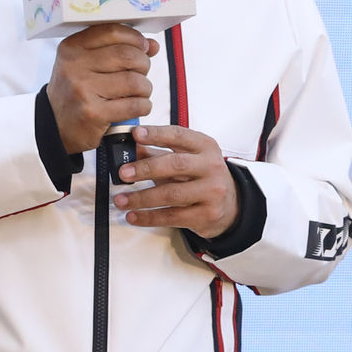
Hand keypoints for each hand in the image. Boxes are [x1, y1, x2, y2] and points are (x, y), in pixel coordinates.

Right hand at [46, 24, 158, 153]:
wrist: (55, 125)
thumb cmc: (78, 90)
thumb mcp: (87, 64)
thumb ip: (118, 49)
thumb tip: (152, 45)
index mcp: (72, 47)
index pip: (113, 31)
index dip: (136, 38)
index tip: (144, 47)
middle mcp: (74, 65)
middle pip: (127, 55)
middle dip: (144, 64)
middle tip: (141, 73)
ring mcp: (82, 90)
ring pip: (134, 81)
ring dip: (146, 87)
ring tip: (140, 92)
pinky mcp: (93, 113)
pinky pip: (134, 105)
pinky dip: (144, 105)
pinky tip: (138, 106)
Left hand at [112, 124, 238, 238]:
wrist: (230, 204)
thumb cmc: (202, 176)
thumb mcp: (185, 158)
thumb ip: (157, 152)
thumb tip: (130, 147)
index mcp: (205, 146)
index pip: (178, 135)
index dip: (156, 134)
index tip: (135, 135)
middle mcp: (211, 166)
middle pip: (175, 165)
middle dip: (145, 168)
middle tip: (123, 173)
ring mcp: (211, 192)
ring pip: (171, 194)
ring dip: (142, 198)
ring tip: (121, 200)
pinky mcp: (206, 214)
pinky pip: (172, 216)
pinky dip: (149, 217)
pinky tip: (133, 216)